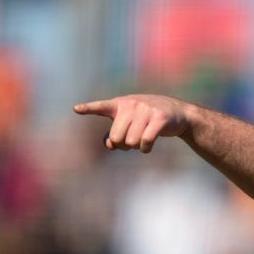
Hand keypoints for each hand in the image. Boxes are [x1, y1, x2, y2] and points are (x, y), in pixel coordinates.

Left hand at [73, 94, 190, 152]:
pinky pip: (145, 143)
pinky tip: (148, 146)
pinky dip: (145, 149)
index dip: (89, 108)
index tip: (76, 109)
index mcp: (121, 104)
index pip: (102, 107)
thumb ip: (115, 132)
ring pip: (131, 142)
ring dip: (136, 147)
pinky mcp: (159, 119)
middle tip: (132, 140)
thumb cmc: (149, 118)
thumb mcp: (131, 121)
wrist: (177, 113)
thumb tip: (110, 145)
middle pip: (117, 138)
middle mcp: (131, 104)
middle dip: (124, 145)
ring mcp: (146, 111)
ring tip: (143, 139)